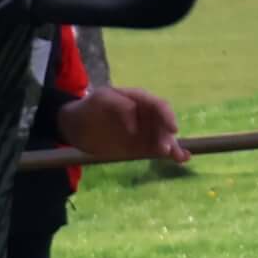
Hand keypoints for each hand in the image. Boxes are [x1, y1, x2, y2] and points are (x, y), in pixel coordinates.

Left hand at [60, 85, 184, 164]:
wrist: (76, 125)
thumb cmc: (90, 107)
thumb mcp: (101, 99)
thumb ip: (118, 105)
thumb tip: (134, 117)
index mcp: (140, 100)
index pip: (159, 106)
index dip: (167, 117)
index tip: (172, 129)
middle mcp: (147, 115)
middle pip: (164, 125)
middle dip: (167, 136)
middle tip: (164, 149)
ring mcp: (145, 131)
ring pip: (164, 138)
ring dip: (173, 147)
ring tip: (180, 157)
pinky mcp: (140, 146)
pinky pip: (156, 149)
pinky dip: (169, 153)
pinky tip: (181, 158)